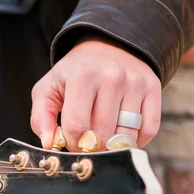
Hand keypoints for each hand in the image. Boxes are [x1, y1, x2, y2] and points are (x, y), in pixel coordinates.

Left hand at [30, 35, 161, 151]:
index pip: (78, 127)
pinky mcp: (153, 89)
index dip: (72, 143)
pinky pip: (149, 131)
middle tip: (86, 142)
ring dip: (112, 146)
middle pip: (102, 134)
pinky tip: (121, 134)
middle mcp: (112, 77)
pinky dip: (135, 142)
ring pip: (125, 136)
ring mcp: (135, 83)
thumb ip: (40, 118)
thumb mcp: (48, 89)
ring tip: (102, 137)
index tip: (71, 142)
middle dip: (91, 146)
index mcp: (82, 76)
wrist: (108, 46)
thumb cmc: (74, 74)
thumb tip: (49, 144)